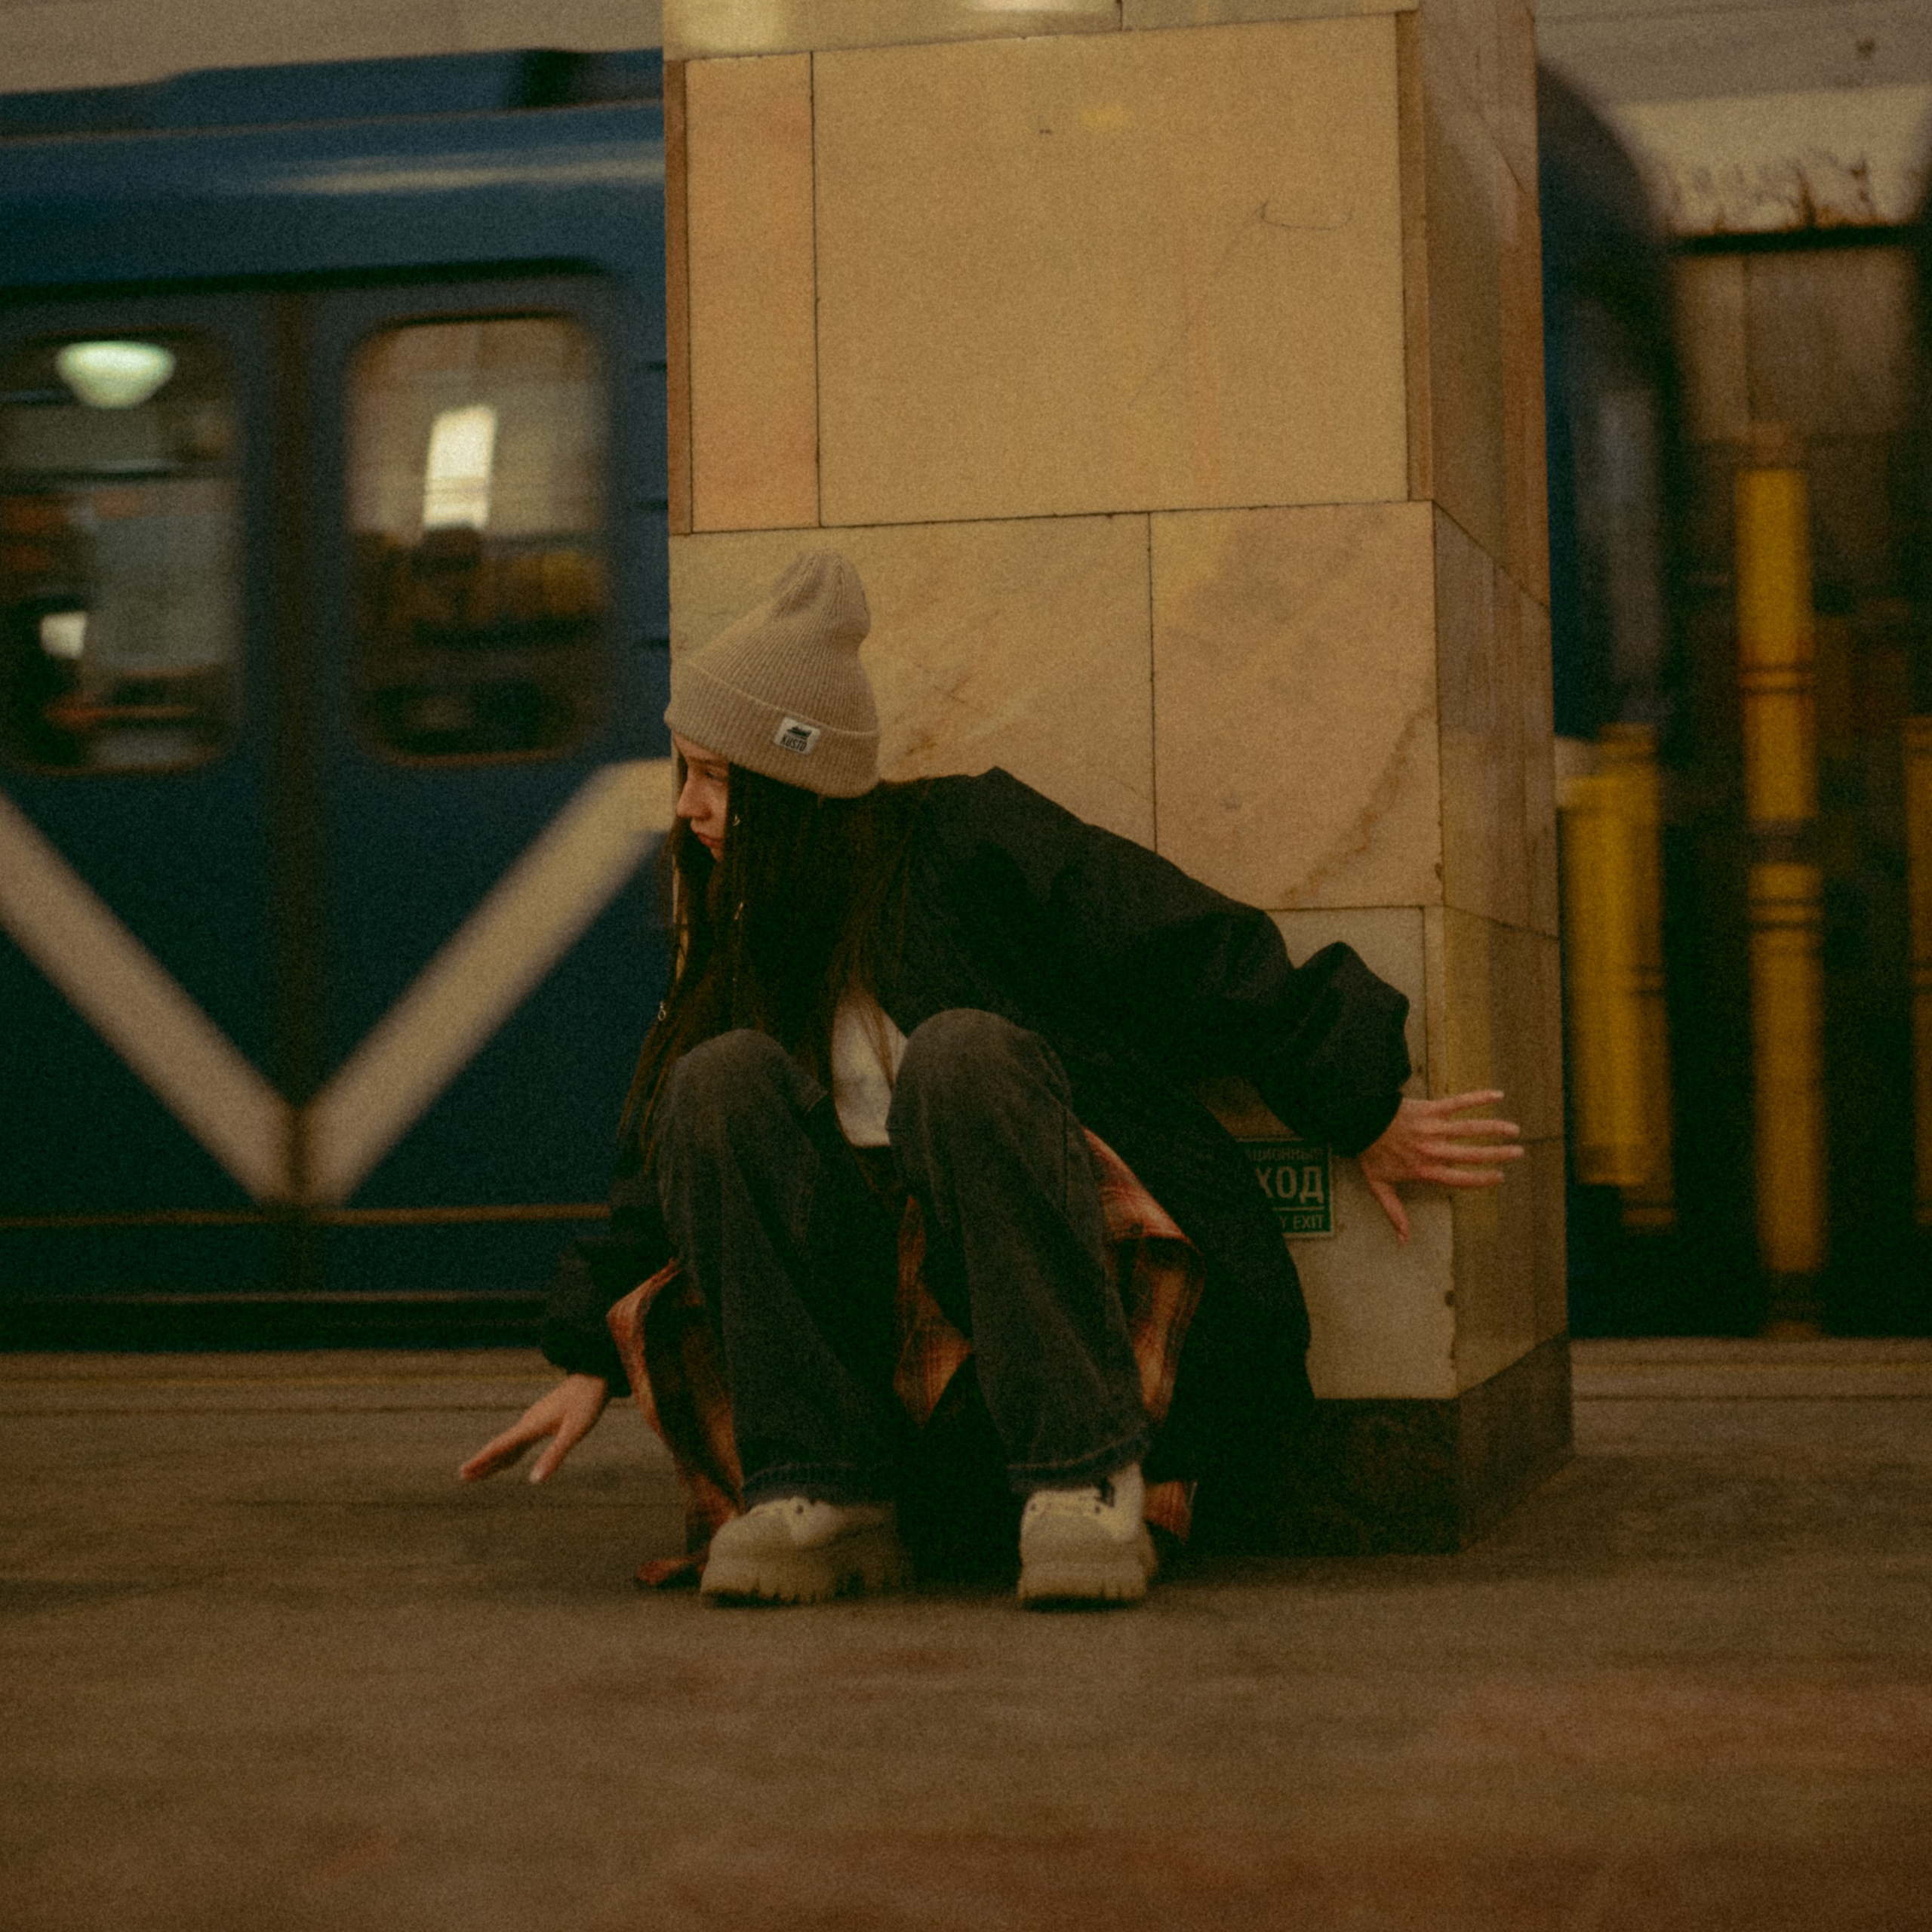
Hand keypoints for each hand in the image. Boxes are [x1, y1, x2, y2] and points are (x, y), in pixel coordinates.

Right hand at [459, 1373, 609, 1484]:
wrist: (595, 1377)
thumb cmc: (587, 1404)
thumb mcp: (573, 1432)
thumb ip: (554, 1455)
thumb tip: (534, 1481)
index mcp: (531, 1426)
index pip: (500, 1446)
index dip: (481, 1460)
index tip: (463, 1472)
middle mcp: (528, 1423)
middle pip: (500, 1446)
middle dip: (483, 1462)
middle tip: (463, 1476)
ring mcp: (534, 1420)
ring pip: (509, 1444)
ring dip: (494, 1459)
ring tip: (479, 1472)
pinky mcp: (542, 1419)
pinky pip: (519, 1440)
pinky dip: (509, 1453)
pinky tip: (509, 1459)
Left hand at [1356, 1089, 1523, 1244]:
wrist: (1359, 1122)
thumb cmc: (1370, 1153)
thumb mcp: (1379, 1187)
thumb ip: (1394, 1213)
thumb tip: (1403, 1241)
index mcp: (1425, 1170)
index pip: (1460, 1179)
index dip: (1482, 1179)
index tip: (1499, 1177)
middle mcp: (1433, 1150)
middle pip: (1473, 1154)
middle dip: (1498, 1154)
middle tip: (1518, 1153)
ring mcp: (1433, 1129)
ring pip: (1470, 1129)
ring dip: (1495, 1129)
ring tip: (1515, 1130)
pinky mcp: (1430, 1109)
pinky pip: (1458, 1103)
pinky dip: (1478, 1097)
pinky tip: (1497, 1095)